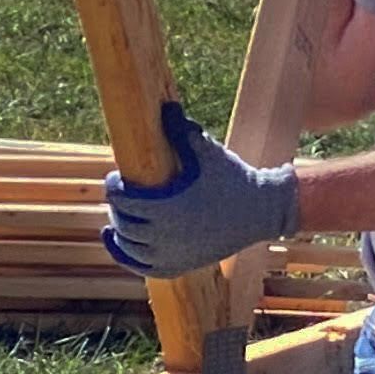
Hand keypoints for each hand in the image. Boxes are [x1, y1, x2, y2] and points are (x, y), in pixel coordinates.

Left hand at [101, 97, 300, 278]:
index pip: (123, 200)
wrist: (261, 212)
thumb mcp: (207, 151)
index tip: (116, 177)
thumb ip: (182, 131)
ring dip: (120, 230)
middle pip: (124, 222)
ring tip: (120, 214)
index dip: (113, 187)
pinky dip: (125, 255)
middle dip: (117, 206)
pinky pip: (142, 266)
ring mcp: (172, 255)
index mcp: (167, 206)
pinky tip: (116, 240)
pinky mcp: (179, 266)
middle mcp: (165, 236)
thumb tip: (165, 107)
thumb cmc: (232, 177)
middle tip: (120, 193)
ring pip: (130, 246)